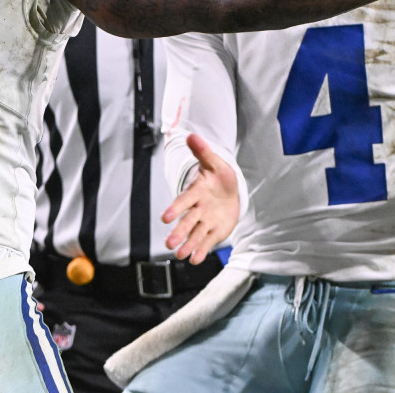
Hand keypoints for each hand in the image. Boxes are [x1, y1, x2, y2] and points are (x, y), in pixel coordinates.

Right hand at [162, 134, 238, 264]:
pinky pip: (208, 241)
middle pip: (187, 222)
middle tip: (169, 244)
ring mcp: (206, 221)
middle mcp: (198, 209)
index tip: (164, 218)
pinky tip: (195, 260)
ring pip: (195, 234)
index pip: (184, 201)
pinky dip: (201, 250)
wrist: (230, 191)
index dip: (175, 209)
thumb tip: (191, 135)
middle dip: (179, 233)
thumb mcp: (215, 163)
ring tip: (180, 255)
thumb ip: (203, 152)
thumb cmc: (220, 176)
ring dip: (188, 244)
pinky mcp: (215, 231)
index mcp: (196, 192)